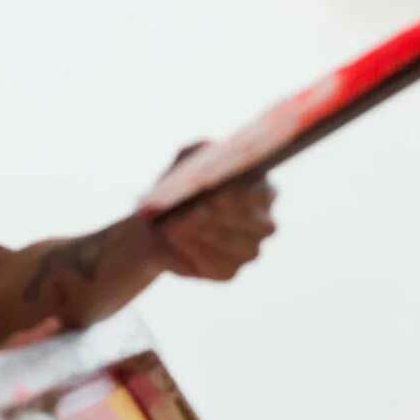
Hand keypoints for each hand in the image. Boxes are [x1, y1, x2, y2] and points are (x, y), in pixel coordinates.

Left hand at [150, 142, 277, 280]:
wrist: (156, 226)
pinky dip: (194, 252)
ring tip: (176, 223)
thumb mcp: (183, 161)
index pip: (263, 193)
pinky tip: (176, 239)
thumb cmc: (178, 188)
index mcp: (262, 190)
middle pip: (258, 224)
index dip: (244, 194)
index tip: (219, 192)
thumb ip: (197, 150)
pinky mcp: (230, 272)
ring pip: (238, 247)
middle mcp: (264, 223)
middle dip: (226, 216)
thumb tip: (206, 148)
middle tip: (197, 209)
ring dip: (206, 234)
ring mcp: (250, 250)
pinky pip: (219, 266)